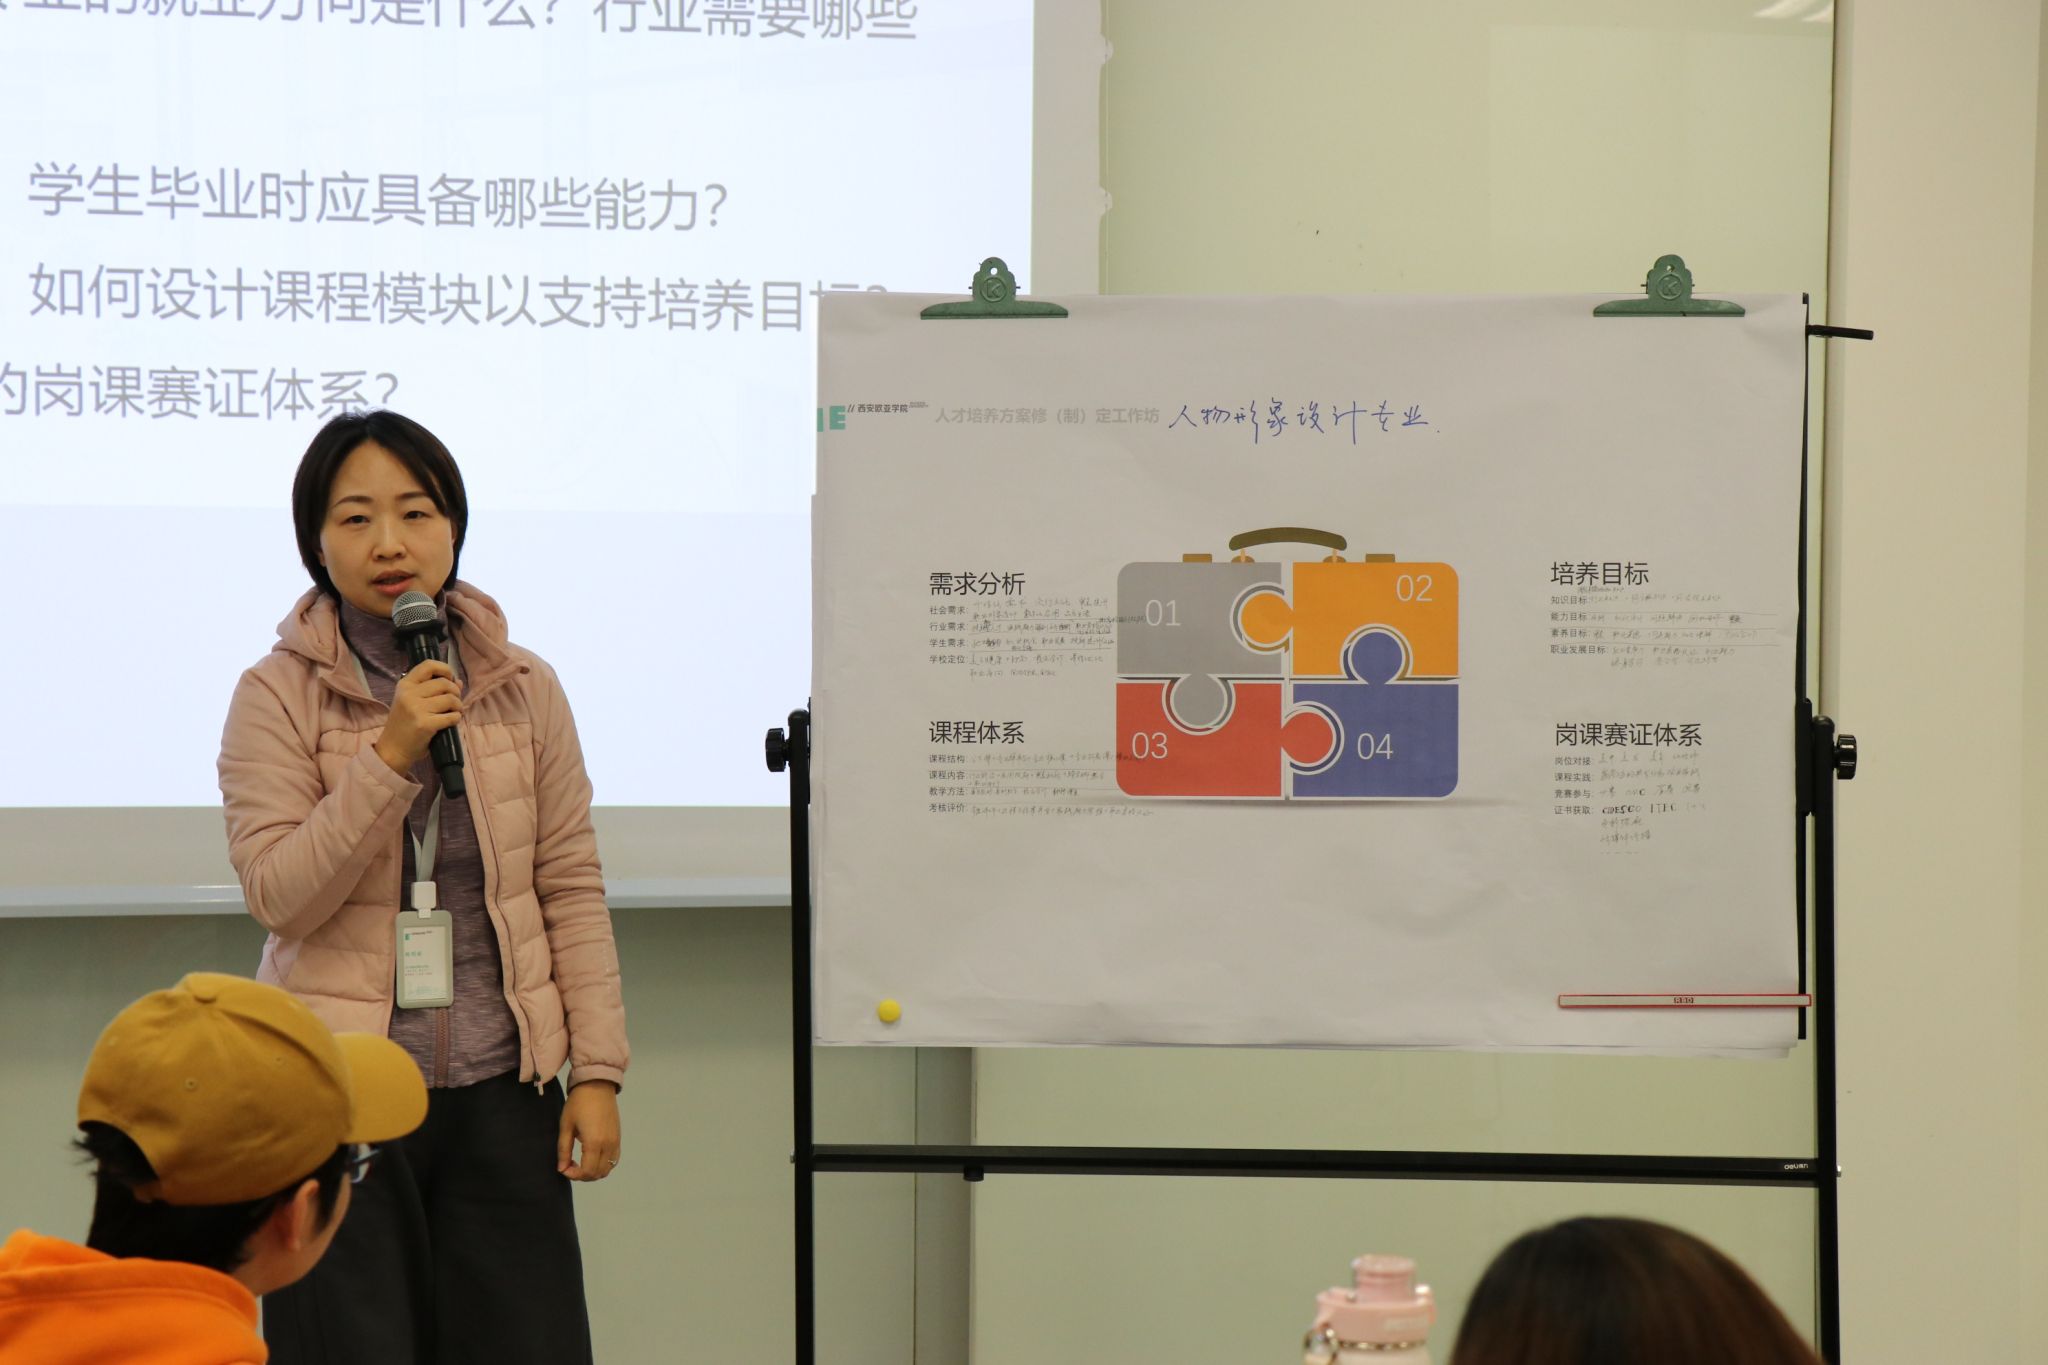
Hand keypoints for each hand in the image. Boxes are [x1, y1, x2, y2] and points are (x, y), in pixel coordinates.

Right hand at [373, 659, 461, 775]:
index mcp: (405, 685)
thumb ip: (433, 690)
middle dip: (456, 692)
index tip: (450, 679)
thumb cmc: (405, 724)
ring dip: (458, 706)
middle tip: (454, 702)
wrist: (393, 749)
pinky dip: (456, 718)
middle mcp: (409, 694)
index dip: (445, 669)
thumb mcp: (412, 702)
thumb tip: (458, 681)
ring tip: (454, 712)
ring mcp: (416, 709)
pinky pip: (451, 716)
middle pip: (444, 683)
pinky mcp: (425, 724)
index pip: (428, 665)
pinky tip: (451, 721)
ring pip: (450, 699)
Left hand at [557, 1080, 621, 1181]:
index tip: (564, 1168)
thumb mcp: (566, 1126)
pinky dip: (604, 1164)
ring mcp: (616, 1141)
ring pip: (608, 1168)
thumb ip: (563, 1150)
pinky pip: (614, 1159)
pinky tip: (592, 1156)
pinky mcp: (618, 1137)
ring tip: (581, 1161)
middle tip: (570, 1165)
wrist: (597, 1085)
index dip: (574, 1175)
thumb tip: (561, 1169)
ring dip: (594, 1171)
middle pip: (598, 1173)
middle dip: (582, 1175)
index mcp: (594, 1143)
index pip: (587, 1171)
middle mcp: (608, 1145)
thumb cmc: (578, 1103)